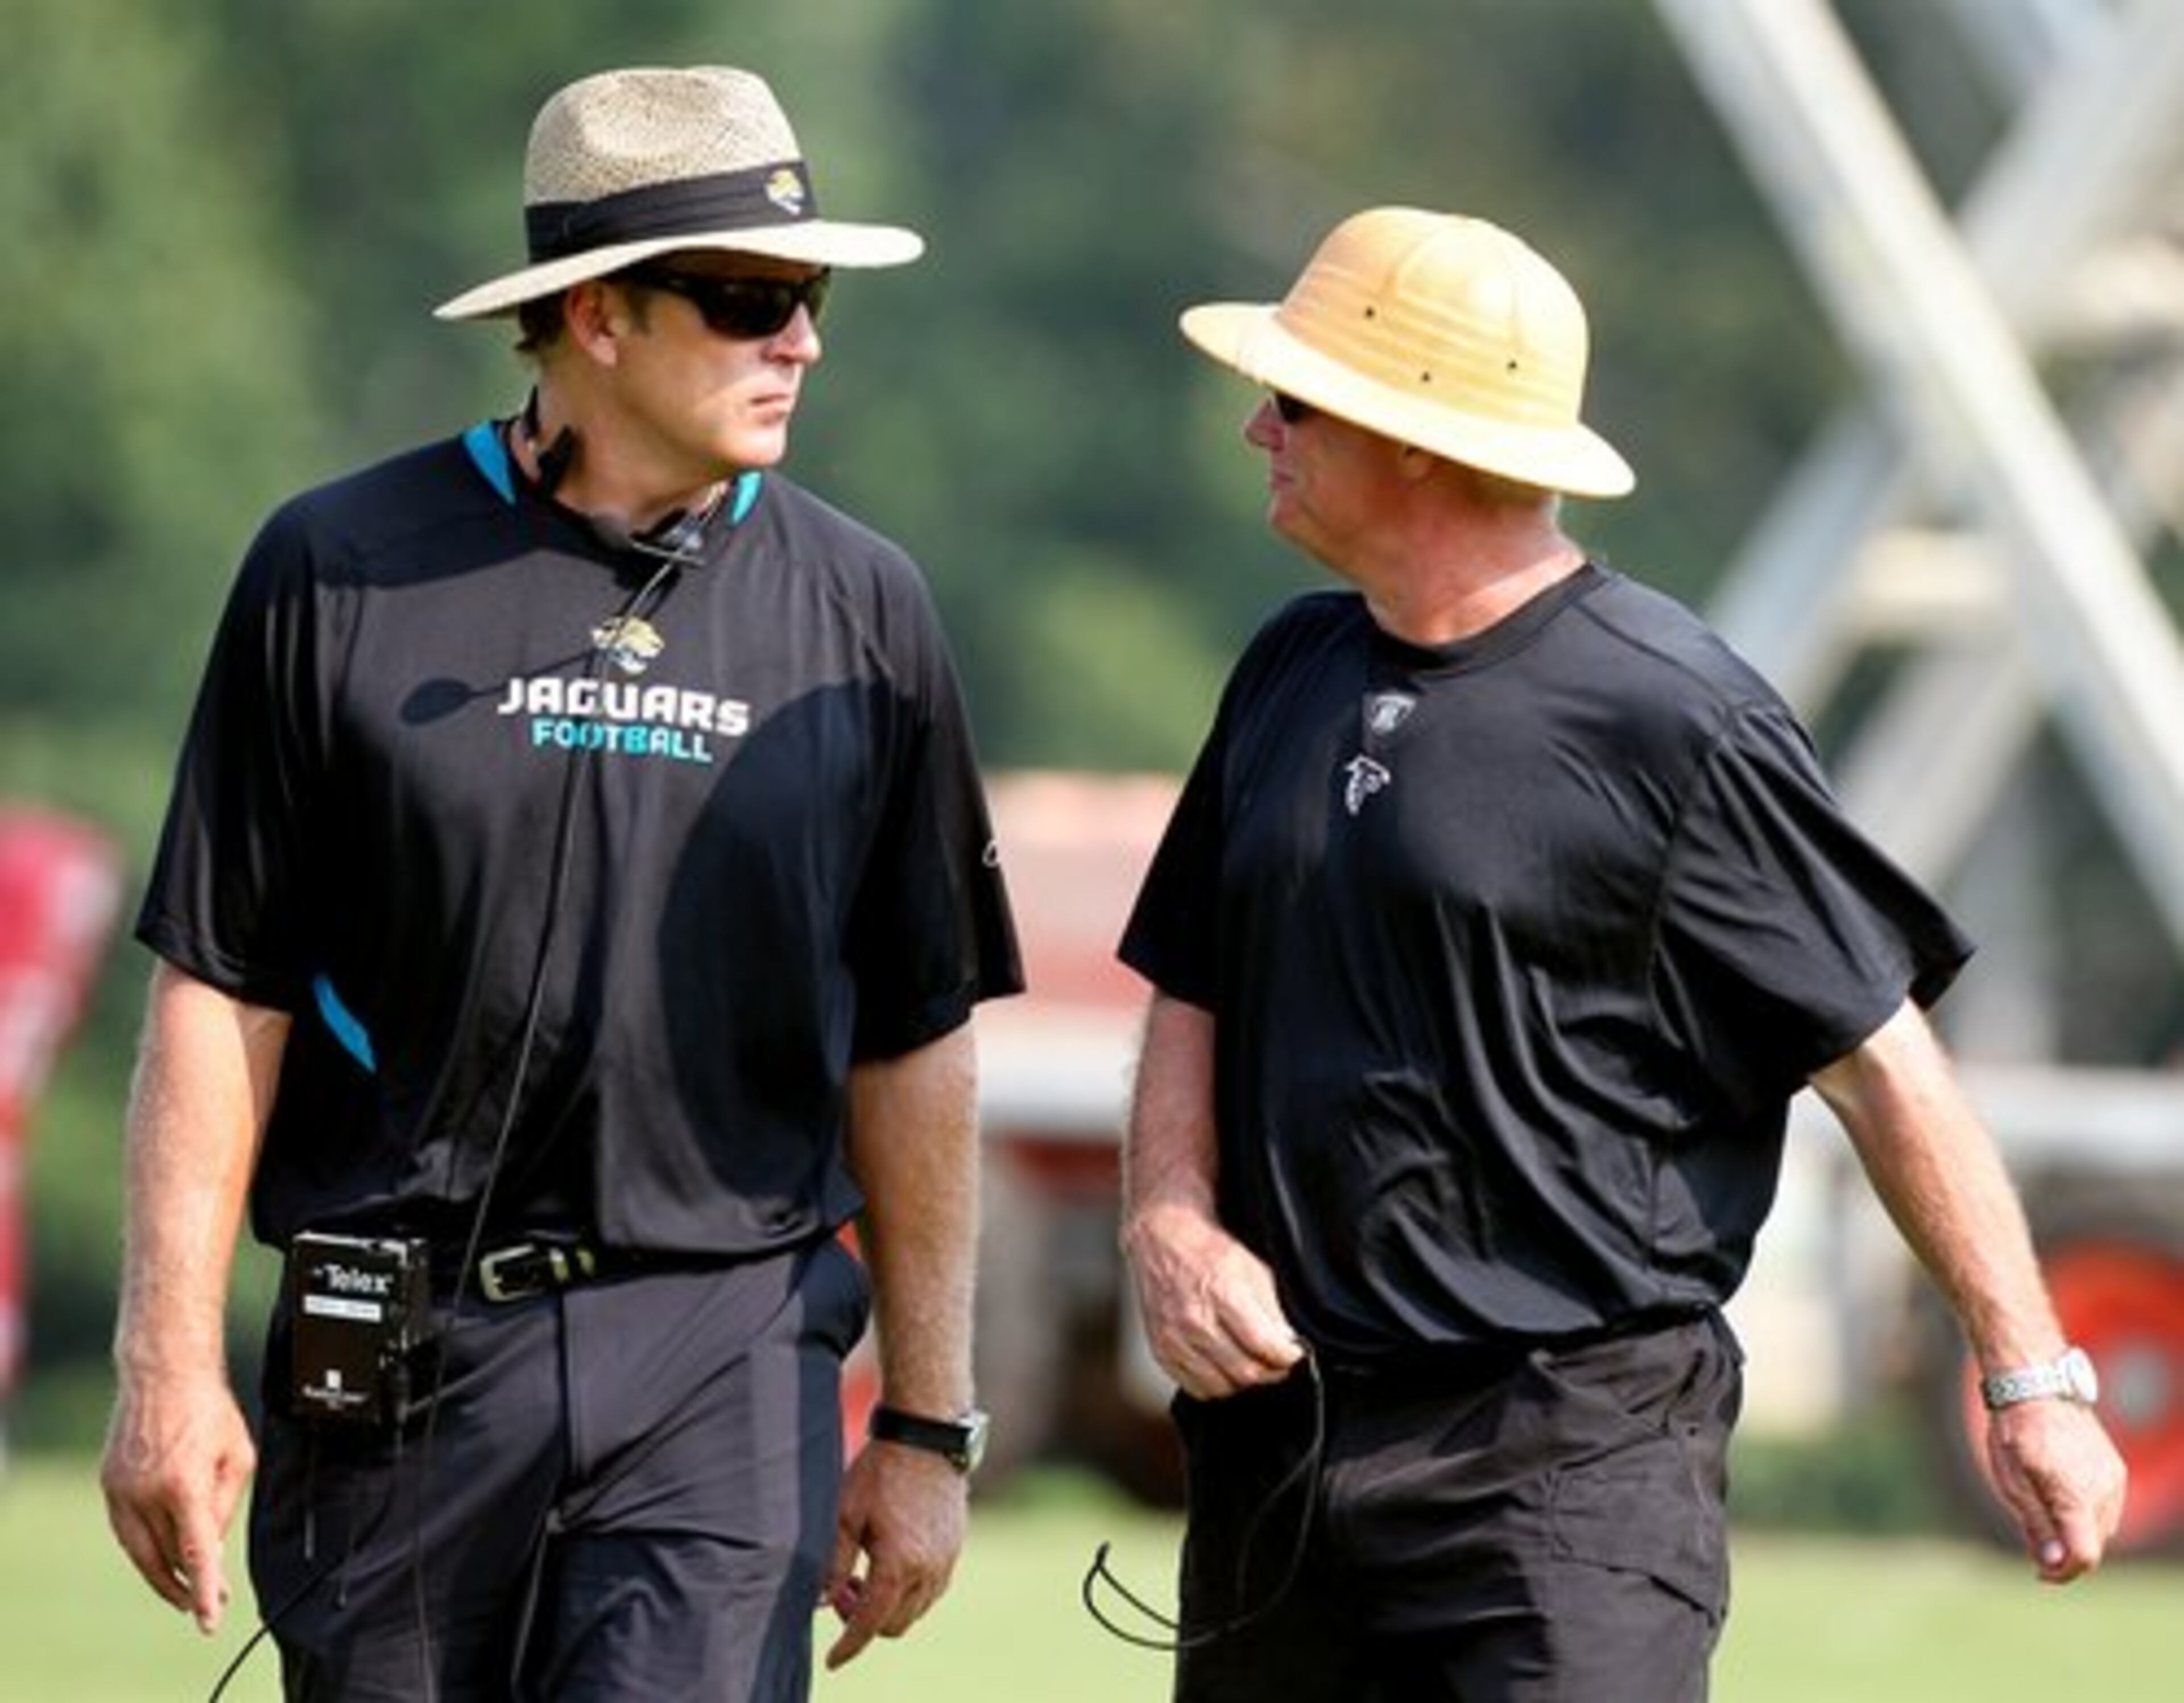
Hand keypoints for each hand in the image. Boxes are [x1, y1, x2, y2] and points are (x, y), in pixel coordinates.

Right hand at [99, 1366, 256, 1632]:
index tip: (209, 1618)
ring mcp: (122, 1489)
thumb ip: (226, 1505)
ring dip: (161, 1574)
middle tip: (206, 1601)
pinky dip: (143, 1547)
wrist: (164, 1373)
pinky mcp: (109, 1483)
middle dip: (187, 1584)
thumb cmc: (209, 1410)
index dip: (204, 1589)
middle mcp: (146, 1492)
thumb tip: (210, 1544)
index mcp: (184, 1485)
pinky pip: (125, 1529)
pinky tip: (159, 1555)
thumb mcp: (238, 1456)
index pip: (195, 1552)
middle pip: (165, 1557)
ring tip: (184, 1589)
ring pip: (140, 1550)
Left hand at [822, 1438, 968, 1668]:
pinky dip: (909, 1591)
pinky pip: (931, 1590)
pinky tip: (891, 1561)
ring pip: (915, 1610)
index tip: (833, 1660)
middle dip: (865, 1621)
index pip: (871, 1624)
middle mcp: (928, 1570)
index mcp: (898, 1565)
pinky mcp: (955, 1548)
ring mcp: (946, 1560)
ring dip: (888, 1605)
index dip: (849, 1646)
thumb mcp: (845, 1515)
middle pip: (894, 1624)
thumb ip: (833, 1563)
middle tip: (844, 1590)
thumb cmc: (880, 1471)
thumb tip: (822, 1601)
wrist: (926, 1437)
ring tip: (864, 1573)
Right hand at [1123, 1199, 1303, 1398]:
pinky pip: (1196, 1388)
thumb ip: (1271, 1309)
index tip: (1294, 1354)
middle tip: (1278, 1364)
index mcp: (1221, 1294)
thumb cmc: (1206, 1249)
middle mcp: (1195, 1320)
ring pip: (1221, 1386)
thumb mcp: (1252, 1268)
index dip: (1287, 1356)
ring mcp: (1174, 1339)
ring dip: (1243, 1382)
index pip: (1263, 1344)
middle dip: (1271, 1372)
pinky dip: (1215, 1385)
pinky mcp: (1161, 1351)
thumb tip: (1287, 1342)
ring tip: (1251, 1365)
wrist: (1162, 1242)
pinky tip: (1224, 1369)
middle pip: (1244, 1371)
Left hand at [1983, 1399, 2127, 1581]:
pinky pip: (2107, 1507)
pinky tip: (2060, 1498)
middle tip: (2034, 1542)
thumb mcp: (2012, 1483)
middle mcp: (2103, 1491)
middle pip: (2093, 1545)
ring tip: (2043, 1514)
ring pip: (2102, 1528)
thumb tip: (2053, 1564)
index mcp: (2075, 1496)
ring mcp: (2113, 1479)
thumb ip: (2037, 1525)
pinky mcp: (2115, 1470)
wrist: (2036, 1388)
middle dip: (2066, 1553)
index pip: (2085, 1555)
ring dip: (2077, 1532)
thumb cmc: (2016, 1433)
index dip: (2063, 1573)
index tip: (2039, 1572)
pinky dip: (2086, 1513)